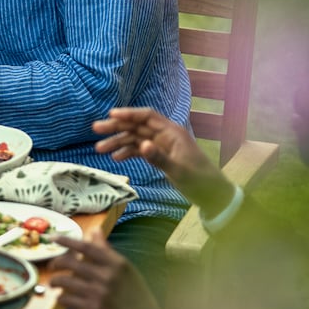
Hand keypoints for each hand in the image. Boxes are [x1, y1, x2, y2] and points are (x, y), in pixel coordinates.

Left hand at [50, 229, 168, 308]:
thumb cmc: (137, 300)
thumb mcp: (127, 272)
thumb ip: (108, 253)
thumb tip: (95, 231)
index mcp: (118, 264)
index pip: (87, 247)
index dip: (67, 240)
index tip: (54, 238)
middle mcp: (108, 276)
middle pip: (72, 262)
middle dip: (57, 262)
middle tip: (53, 265)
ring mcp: (99, 293)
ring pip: (66, 281)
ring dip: (56, 281)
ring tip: (54, 283)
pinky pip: (68, 300)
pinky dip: (61, 299)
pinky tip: (61, 299)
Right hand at [94, 107, 234, 214]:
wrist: (213, 194)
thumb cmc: (199, 180)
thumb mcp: (179, 171)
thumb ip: (159, 158)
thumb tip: (142, 146)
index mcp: (172, 132)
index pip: (147, 116)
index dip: (129, 114)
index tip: (110, 114)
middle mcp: (165, 135)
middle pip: (137, 126)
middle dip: (117, 127)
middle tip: (96, 129)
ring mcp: (162, 146)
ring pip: (136, 139)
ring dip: (118, 142)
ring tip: (100, 149)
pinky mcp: (160, 156)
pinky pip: (140, 151)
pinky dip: (128, 153)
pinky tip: (115, 158)